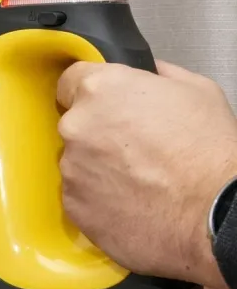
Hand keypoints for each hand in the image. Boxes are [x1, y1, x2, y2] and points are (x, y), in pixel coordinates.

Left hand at [56, 60, 236, 288]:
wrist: (216, 215)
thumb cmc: (209, 151)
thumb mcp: (194, 90)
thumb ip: (157, 75)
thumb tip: (147, 73)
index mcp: (99, 90)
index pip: (70, 81)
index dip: (89, 92)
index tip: (104, 105)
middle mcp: (76, 127)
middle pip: (75, 123)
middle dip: (98, 132)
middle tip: (134, 147)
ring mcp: (71, 169)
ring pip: (76, 161)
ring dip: (98, 167)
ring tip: (137, 179)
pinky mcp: (74, 205)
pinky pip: (80, 195)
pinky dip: (99, 198)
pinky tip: (131, 202)